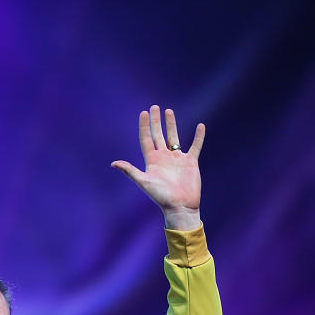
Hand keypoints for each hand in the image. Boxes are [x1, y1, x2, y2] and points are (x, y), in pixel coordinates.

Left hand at [111, 105, 204, 229]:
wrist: (180, 207)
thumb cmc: (161, 197)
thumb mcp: (144, 182)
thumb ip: (130, 171)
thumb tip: (113, 163)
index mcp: (152, 160)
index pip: (146, 139)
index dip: (144, 126)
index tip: (144, 113)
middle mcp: (164, 157)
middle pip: (158, 135)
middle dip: (156, 121)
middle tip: (154, 107)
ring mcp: (177, 159)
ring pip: (174, 137)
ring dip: (171, 124)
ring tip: (168, 111)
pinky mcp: (191, 162)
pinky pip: (195, 146)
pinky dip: (198, 137)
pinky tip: (201, 126)